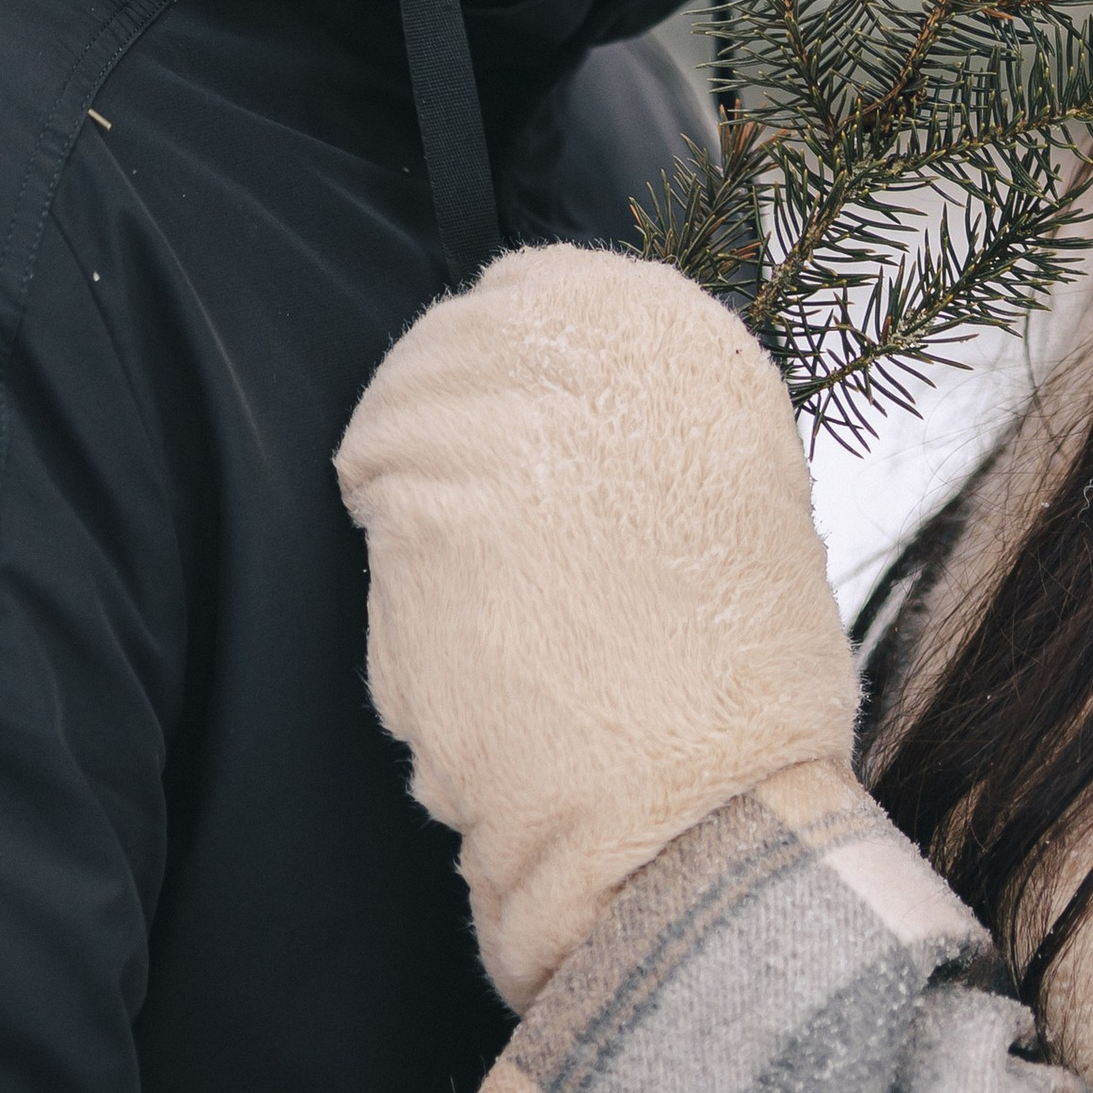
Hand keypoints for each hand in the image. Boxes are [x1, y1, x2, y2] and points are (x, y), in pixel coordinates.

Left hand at [337, 246, 856, 1008]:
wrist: (698, 807)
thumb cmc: (722, 686)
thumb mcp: (721, 492)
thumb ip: (633, 421)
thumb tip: (535, 397)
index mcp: (692, 340)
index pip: (537, 285)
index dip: (494, 366)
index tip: (495, 432)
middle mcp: (611, 340)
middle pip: (454, 338)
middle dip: (439, 425)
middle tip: (471, 534)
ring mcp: (519, 408)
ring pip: (397, 418)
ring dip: (413, 508)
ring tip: (489, 606)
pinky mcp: (435, 488)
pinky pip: (370, 496)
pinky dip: (394, 578)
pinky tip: (458, 642)